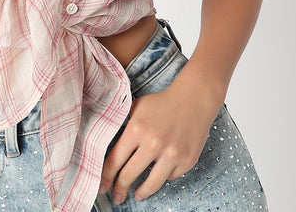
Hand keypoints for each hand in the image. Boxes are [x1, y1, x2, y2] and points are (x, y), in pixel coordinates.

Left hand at [99, 66, 224, 203]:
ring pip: (151, 184)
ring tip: (136, 195)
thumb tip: (109, 146)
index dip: (106, 176)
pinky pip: (170, 177)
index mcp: (137, 129)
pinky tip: (160, 171)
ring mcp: (171, 154)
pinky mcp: (186, 160)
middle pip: (129, 175)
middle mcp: (153, 143)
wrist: (194, 99)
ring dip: (141, 192)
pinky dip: (164, 175)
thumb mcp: (137, 107)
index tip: (102, 186)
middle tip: (116, 196)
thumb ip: (123, 125)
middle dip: (120, 189)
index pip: (115, 159)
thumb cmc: (162, 102)